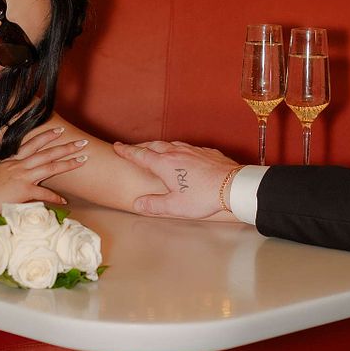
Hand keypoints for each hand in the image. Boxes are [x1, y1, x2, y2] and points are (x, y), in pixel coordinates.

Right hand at [0, 127, 86, 219]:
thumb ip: (5, 174)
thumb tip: (12, 178)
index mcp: (12, 161)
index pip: (32, 144)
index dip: (47, 136)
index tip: (59, 130)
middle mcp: (19, 166)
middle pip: (47, 152)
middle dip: (66, 146)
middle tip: (81, 142)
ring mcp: (22, 177)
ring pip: (50, 166)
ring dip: (68, 162)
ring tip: (83, 158)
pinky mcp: (23, 191)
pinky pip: (44, 194)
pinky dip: (55, 197)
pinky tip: (64, 201)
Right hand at [113, 140, 236, 218]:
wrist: (232, 185)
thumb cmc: (203, 196)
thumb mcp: (175, 206)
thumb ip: (154, 204)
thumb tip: (138, 203)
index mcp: (165, 164)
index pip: (140, 155)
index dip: (127, 151)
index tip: (117, 146)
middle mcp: (177, 153)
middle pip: (154, 145)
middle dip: (141, 146)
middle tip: (133, 149)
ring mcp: (193, 150)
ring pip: (171, 144)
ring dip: (160, 146)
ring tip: (155, 150)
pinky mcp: (206, 152)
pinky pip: (188, 147)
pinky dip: (179, 149)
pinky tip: (183, 155)